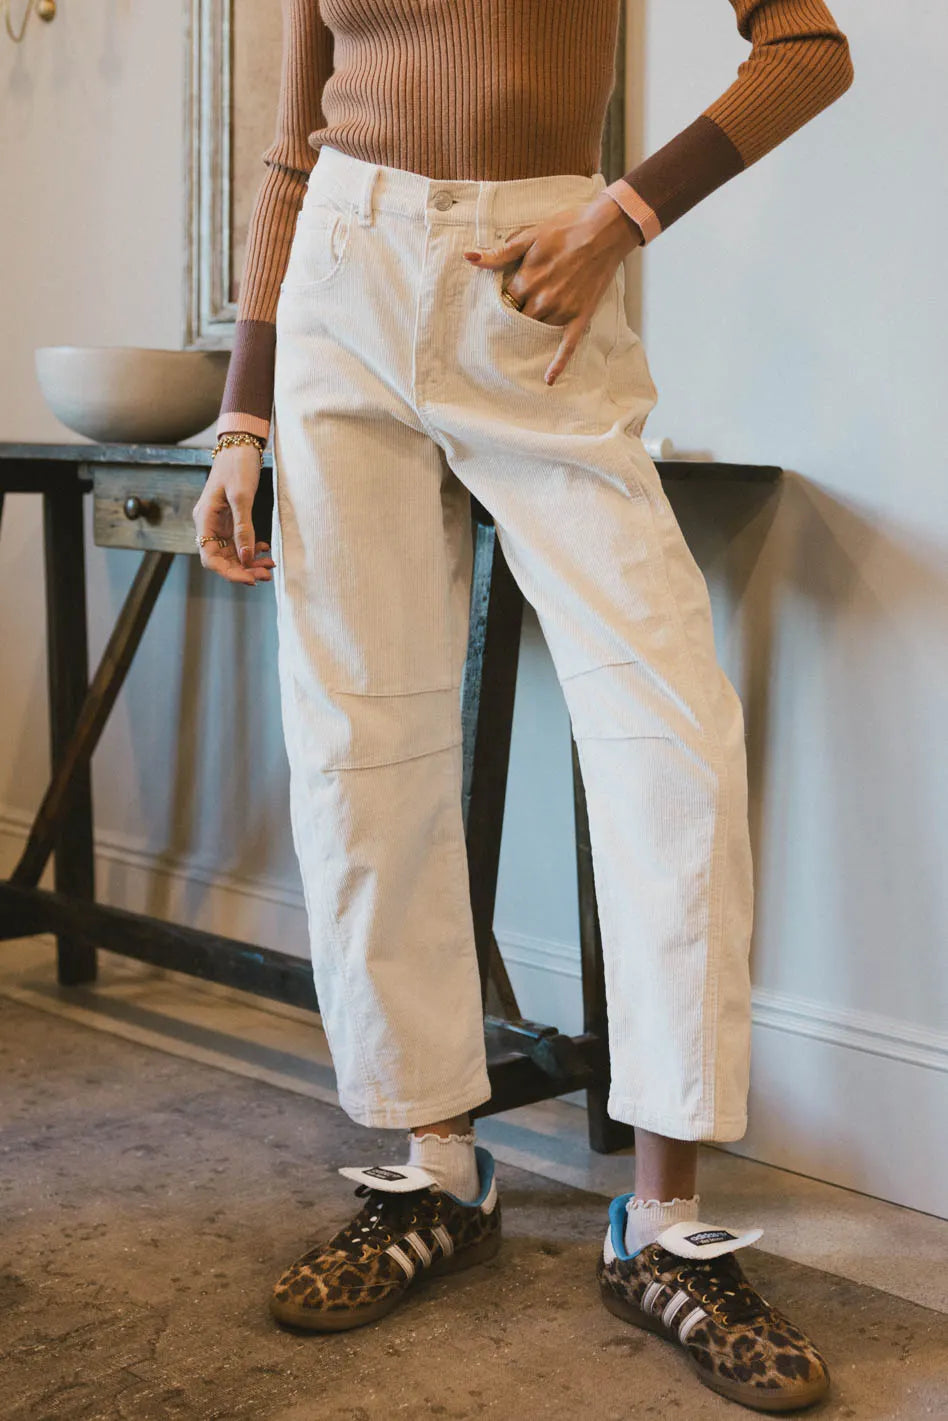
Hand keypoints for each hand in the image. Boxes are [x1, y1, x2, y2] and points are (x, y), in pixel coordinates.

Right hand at [192, 442, 275, 585]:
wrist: (240, 445)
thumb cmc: (238, 466)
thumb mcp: (242, 496)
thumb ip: (243, 528)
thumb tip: (245, 557)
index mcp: (204, 519)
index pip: (210, 558)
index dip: (229, 572)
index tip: (250, 579)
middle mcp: (208, 524)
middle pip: (222, 559)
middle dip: (243, 570)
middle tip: (267, 575)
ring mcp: (219, 523)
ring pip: (232, 553)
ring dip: (249, 562)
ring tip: (270, 565)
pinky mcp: (230, 520)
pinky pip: (238, 542)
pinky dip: (251, 549)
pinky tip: (265, 549)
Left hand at [463, 192, 643, 384]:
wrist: (604, 229)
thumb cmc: (567, 227)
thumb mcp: (529, 235)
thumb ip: (500, 253)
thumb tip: (470, 258)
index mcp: (527, 280)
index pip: (504, 300)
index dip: (503, 298)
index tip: (504, 298)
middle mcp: (542, 299)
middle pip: (518, 319)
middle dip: (515, 318)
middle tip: (514, 317)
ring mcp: (562, 311)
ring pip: (537, 332)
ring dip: (530, 334)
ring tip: (524, 338)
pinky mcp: (580, 317)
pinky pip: (567, 346)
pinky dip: (558, 363)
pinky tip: (548, 379)